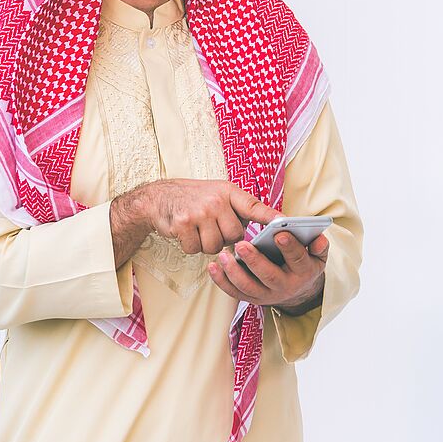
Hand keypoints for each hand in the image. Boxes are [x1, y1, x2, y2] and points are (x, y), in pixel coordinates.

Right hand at [110, 179, 281, 266]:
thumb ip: (239, 208)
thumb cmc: (194, 199)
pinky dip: (191, 246)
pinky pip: (197, 249)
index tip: (284, 222)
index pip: (254, 206)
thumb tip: (265, 226)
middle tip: (212, 227)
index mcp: (228, 192)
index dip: (269, 217)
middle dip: (225, 238)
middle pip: (235, 236)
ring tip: (198, 229)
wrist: (158, 197)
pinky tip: (186, 232)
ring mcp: (199, 212)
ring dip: (207, 244)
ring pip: (216, 247)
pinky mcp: (183, 224)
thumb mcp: (219, 194)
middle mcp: (216, 200)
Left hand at [209, 231, 328, 314]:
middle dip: (255, 260)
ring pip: (248, 287)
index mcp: (303, 273)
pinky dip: (221, 281)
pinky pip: (234, 292)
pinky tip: (213, 266)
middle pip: (269, 276)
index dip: (290, 247)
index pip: (298, 260)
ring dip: (233, 272)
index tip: (280, 233)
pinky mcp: (251, 299)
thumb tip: (318, 238)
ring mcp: (266, 295)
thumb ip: (319, 246)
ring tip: (223, 255)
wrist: (297, 291)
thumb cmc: (303, 265)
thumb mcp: (317, 256)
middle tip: (242, 244)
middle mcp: (285, 287)